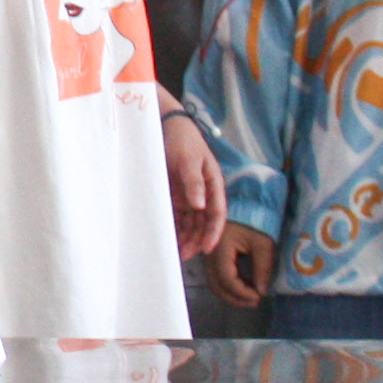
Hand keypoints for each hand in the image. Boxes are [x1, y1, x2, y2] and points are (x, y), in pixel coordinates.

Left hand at [162, 114, 226, 258]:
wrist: (166, 126)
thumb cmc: (183, 141)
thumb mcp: (189, 160)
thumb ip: (194, 182)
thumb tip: (200, 206)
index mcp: (213, 185)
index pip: (217, 214)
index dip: (213, 232)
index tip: (207, 249)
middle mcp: (203, 194)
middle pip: (203, 223)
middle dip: (196, 241)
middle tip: (184, 256)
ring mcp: (189, 195)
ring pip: (190, 223)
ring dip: (185, 238)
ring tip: (174, 253)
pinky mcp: (175, 195)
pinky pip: (176, 216)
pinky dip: (174, 228)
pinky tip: (166, 239)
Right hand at [214, 224, 277, 307]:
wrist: (244, 209)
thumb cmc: (254, 223)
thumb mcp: (263, 244)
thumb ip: (263, 268)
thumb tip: (262, 291)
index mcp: (220, 249)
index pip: (226, 279)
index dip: (242, 292)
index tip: (259, 297)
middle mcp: (209, 255)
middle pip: (217, 286)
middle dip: (236, 298)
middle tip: (255, 302)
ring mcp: (208, 257)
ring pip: (215, 284)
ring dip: (232, 295)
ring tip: (251, 298)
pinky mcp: (212, 258)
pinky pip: (217, 279)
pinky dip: (230, 288)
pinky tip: (245, 288)